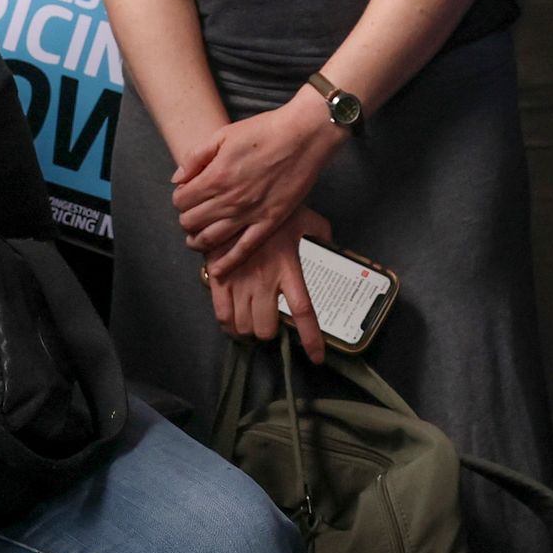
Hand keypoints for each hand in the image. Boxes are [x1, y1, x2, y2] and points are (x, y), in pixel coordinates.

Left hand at [174, 90, 344, 274]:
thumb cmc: (266, 131)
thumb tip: (177, 179)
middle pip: (191, 222)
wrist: (304, 135)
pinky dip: (228, 262)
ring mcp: (249, 214)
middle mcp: (229, 200)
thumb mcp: (223, 134)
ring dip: (198, 241)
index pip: (180, 201)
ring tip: (197, 238)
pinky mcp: (270, 222)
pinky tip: (218, 269)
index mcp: (215, 177)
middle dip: (186, 219)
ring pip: (211, 240)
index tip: (185, 195)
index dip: (179, 199)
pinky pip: (244, 249)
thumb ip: (196, 157)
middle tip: (192, 214)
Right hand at [207, 207, 331, 359]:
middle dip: (269, 333)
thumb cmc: (275, 207)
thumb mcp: (307, 219)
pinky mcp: (219, 279)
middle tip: (270, 324)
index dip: (310, 339)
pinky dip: (229, 325)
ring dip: (249, 331)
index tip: (316, 358)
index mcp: (289, 269)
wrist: (236, 194)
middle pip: (267, 328)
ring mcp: (240, 282)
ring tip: (252, 322)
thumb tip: (333, 246)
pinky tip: (234, 320)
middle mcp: (265, 281)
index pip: (303, 311)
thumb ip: (321, 234)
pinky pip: (222, 316)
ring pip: (245, 327)